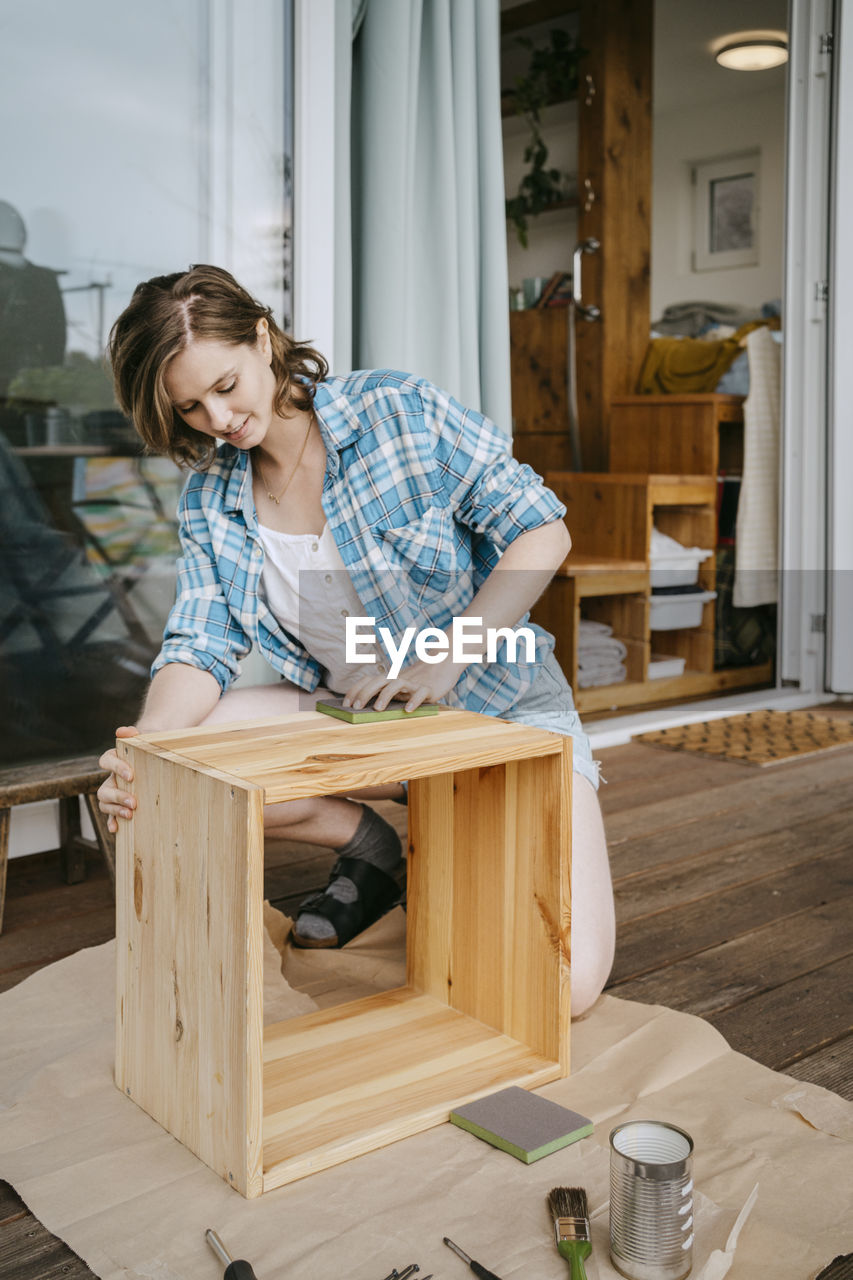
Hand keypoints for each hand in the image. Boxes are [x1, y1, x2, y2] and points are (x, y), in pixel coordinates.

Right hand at [97, 726, 139, 833]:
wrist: (157, 758)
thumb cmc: (149, 749)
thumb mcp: (145, 739)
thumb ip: (134, 735)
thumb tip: (123, 731)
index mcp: (115, 759)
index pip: (106, 760)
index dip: (116, 768)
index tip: (132, 776)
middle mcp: (111, 777)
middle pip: (104, 788)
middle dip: (117, 795)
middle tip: (134, 802)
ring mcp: (114, 792)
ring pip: (104, 802)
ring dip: (115, 809)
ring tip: (130, 814)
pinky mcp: (119, 804)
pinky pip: (110, 815)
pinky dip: (112, 821)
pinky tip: (116, 828)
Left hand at [342, 657, 467, 712]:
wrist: (444, 663)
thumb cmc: (418, 680)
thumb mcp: (399, 687)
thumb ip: (386, 694)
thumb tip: (365, 707)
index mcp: (389, 678)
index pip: (367, 680)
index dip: (355, 690)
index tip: (345, 703)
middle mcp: (398, 679)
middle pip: (378, 681)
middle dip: (364, 693)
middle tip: (355, 707)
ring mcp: (413, 683)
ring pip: (396, 685)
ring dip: (385, 696)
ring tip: (378, 709)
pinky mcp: (428, 688)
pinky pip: (420, 693)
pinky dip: (414, 701)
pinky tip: (408, 710)